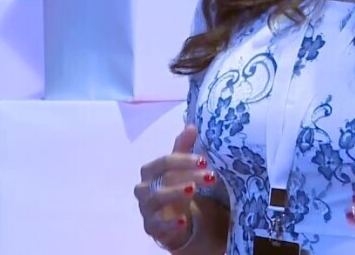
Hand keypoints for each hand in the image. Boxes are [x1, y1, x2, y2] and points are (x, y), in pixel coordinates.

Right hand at [133, 125, 215, 250]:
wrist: (168, 216)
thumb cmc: (173, 186)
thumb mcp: (179, 167)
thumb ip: (183, 148)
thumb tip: (192, 126)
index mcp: (150, 171)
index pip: (164, 162)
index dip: (183, 160)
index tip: (205, 160)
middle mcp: (144, 188)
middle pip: (162, 179)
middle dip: (186, 176)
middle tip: (210, 176)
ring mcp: (146, 209)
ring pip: (156, 199)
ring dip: (175, 194)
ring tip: (193, 191)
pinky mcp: (151, 228)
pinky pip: (157, 226)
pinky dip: (169, 224)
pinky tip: (183, 222)